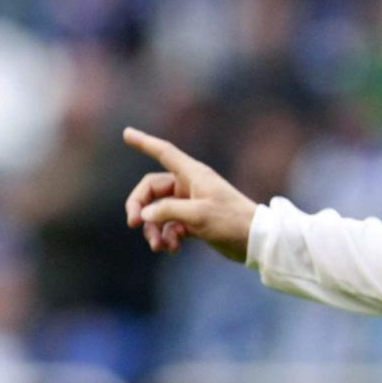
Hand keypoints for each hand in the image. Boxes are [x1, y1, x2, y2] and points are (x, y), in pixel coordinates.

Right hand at [122, 127, 256, 262]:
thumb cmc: (230, 221)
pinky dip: (167, 237)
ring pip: (158, 212)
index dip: (144, 142)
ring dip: (154, 230)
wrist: (256, 241)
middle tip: (133, 224)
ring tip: (159, 247)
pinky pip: (170, 226)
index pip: (163, 152)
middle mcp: (189, 185)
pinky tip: (173, 249)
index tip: (126, 133)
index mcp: (192, 174)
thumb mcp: (197, 215)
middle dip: (140, 208)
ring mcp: (190, 204)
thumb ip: (167, 211)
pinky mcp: (193, 222)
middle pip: (151, 190)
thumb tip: (145, 214)